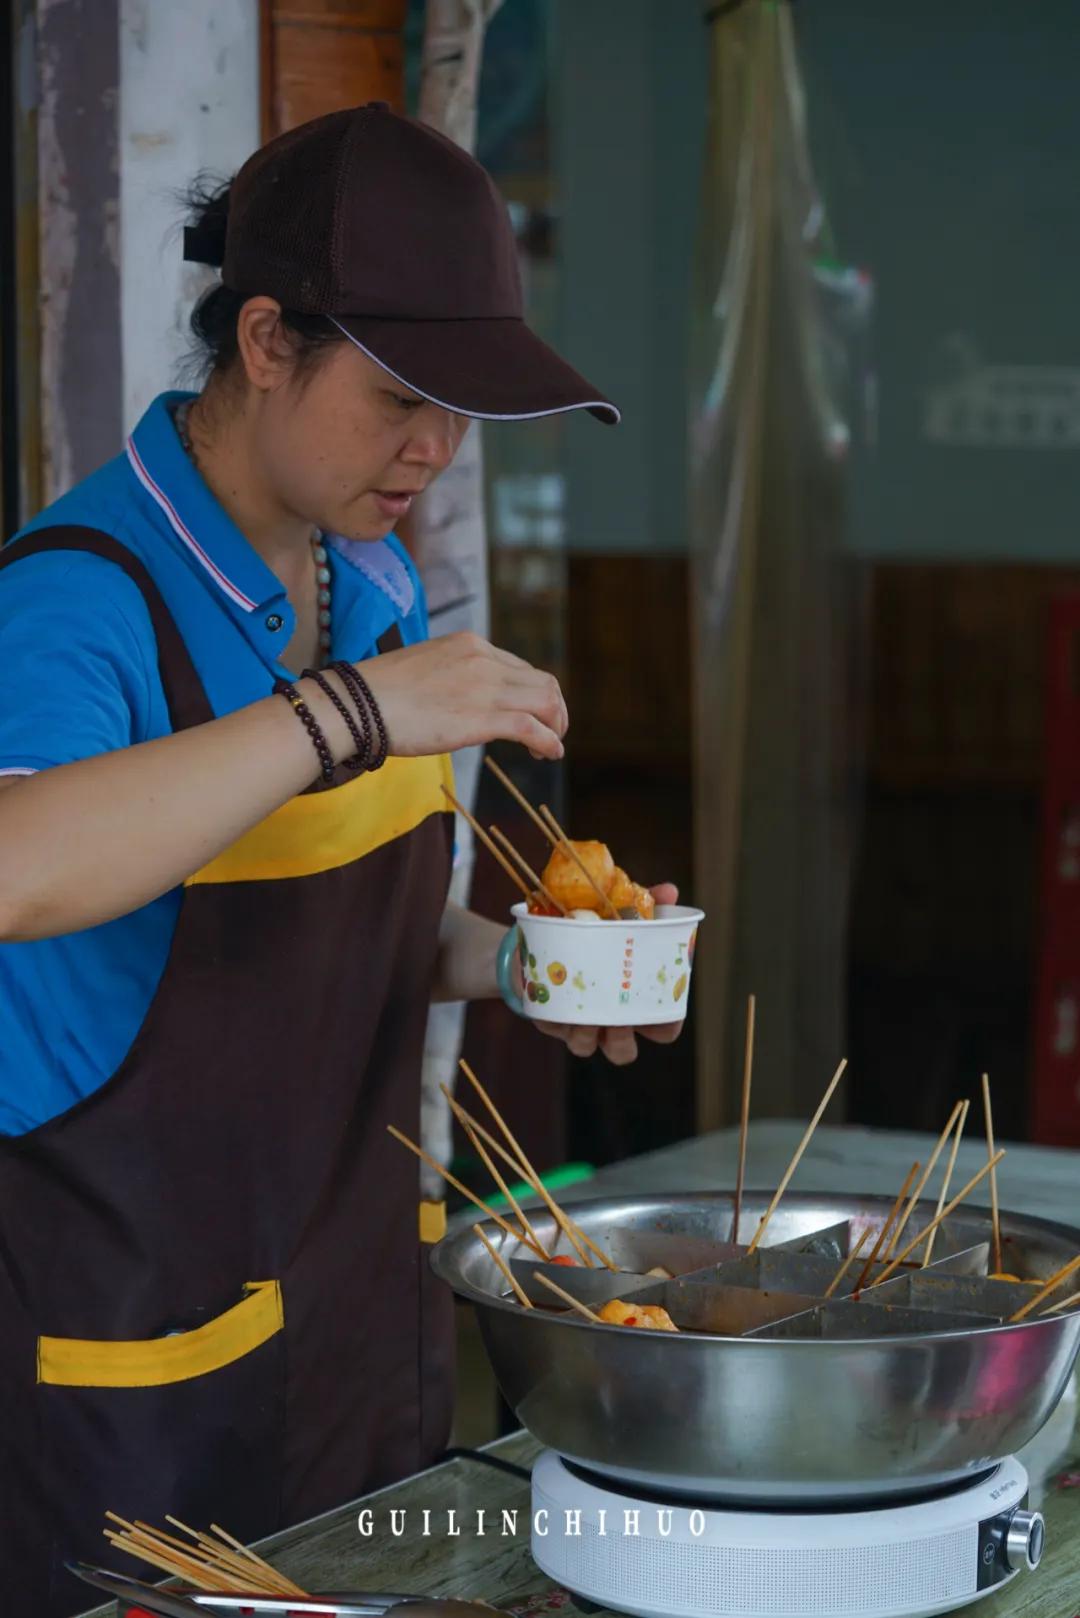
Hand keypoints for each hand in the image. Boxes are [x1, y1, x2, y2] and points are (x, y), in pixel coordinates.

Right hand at [355, 632, 567, 759]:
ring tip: (552, 747)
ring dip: (556, 726)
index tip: (531, 715)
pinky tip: (549, 754)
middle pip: (542, 682)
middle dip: (554, 709)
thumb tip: (462, 704)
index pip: (520, 667)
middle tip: (550, 732)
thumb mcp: (424, 670)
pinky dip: (549, 742)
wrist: (357, 703)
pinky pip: (532, 728)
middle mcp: (484, 660)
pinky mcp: (482, 717)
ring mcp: (485, 687)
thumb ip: (452, 679)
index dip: (533, 694)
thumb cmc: (378, 693)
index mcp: (470, 645)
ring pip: (545, 702)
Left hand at [527, 884, 684, 1065]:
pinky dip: (555, 1014)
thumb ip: (648, 906)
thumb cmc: (598, 935)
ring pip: (585, 1047)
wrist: (546, 939)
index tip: (661, 1006)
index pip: (663, 1030)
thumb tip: (670, 891)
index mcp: (635, 1004)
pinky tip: (557, 992)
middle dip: (621, 1041)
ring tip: (584, 1008)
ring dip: (586, 1033)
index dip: (666, 1026)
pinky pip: (553, 1027)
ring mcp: (578, 1024)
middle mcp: (609, 1021)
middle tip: (618, 1017)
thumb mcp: (622, 918)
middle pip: (623, 1052)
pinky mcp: (549, 1017)